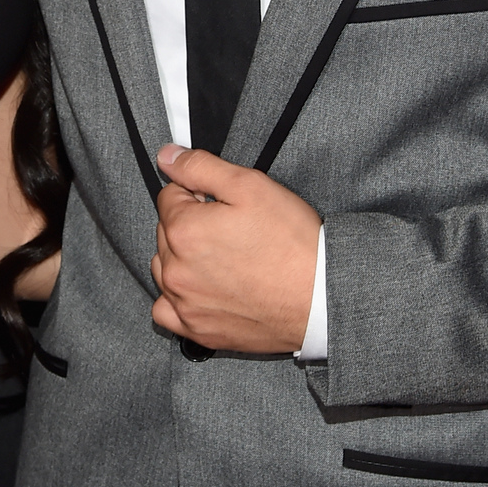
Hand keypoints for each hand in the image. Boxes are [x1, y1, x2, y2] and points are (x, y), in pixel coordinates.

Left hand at [151, 144, 320, 353]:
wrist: (321, 298)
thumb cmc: (292, 243)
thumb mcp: (250, 186)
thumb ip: (201, 167)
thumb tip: (167, 156)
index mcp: (183, 231)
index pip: (169, 196)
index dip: (198, 194)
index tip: (222, 204)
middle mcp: (176, 271)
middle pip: (166, 232)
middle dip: (191, 225)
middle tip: (232, 231)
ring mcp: (184, 303)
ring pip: (166, 268)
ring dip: (184, 259)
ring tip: (225, 259)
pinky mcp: (197, 329)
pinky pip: (166, 310)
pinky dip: (178, 298)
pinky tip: (203, 289)